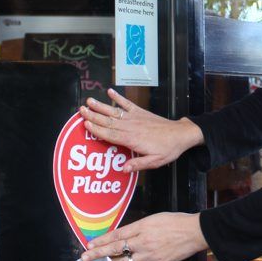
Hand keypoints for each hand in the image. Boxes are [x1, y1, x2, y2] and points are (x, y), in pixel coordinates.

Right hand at [79, 88, 203, 171]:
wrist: (180, 134)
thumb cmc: (167, 149)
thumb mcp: (155, 161)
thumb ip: (138, 164)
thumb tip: (123, 169)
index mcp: (133, 140)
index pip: (111, 135)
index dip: (98, 130)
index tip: (86, 124)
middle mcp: (131, 127)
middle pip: (109, 122)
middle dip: (94, 116)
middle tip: (81, 110)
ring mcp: (135, 118)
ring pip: (115, 112)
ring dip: (101, 106)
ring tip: (89, 101)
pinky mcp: (140, 112)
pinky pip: (127, 104)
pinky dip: (118, 97)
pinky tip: (110, 91)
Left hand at [80, 212, 206, 260]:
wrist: (194, 231)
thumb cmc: (176, 221)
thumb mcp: (155, 218)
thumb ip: (140, 226)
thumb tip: (126, 234)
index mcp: (141, 227)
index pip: (117, 235)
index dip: (102, 240)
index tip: (90, 244)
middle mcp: (142, 241)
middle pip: (116, 248)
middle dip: (98, 254)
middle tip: (84, 258)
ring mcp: (149, 254)